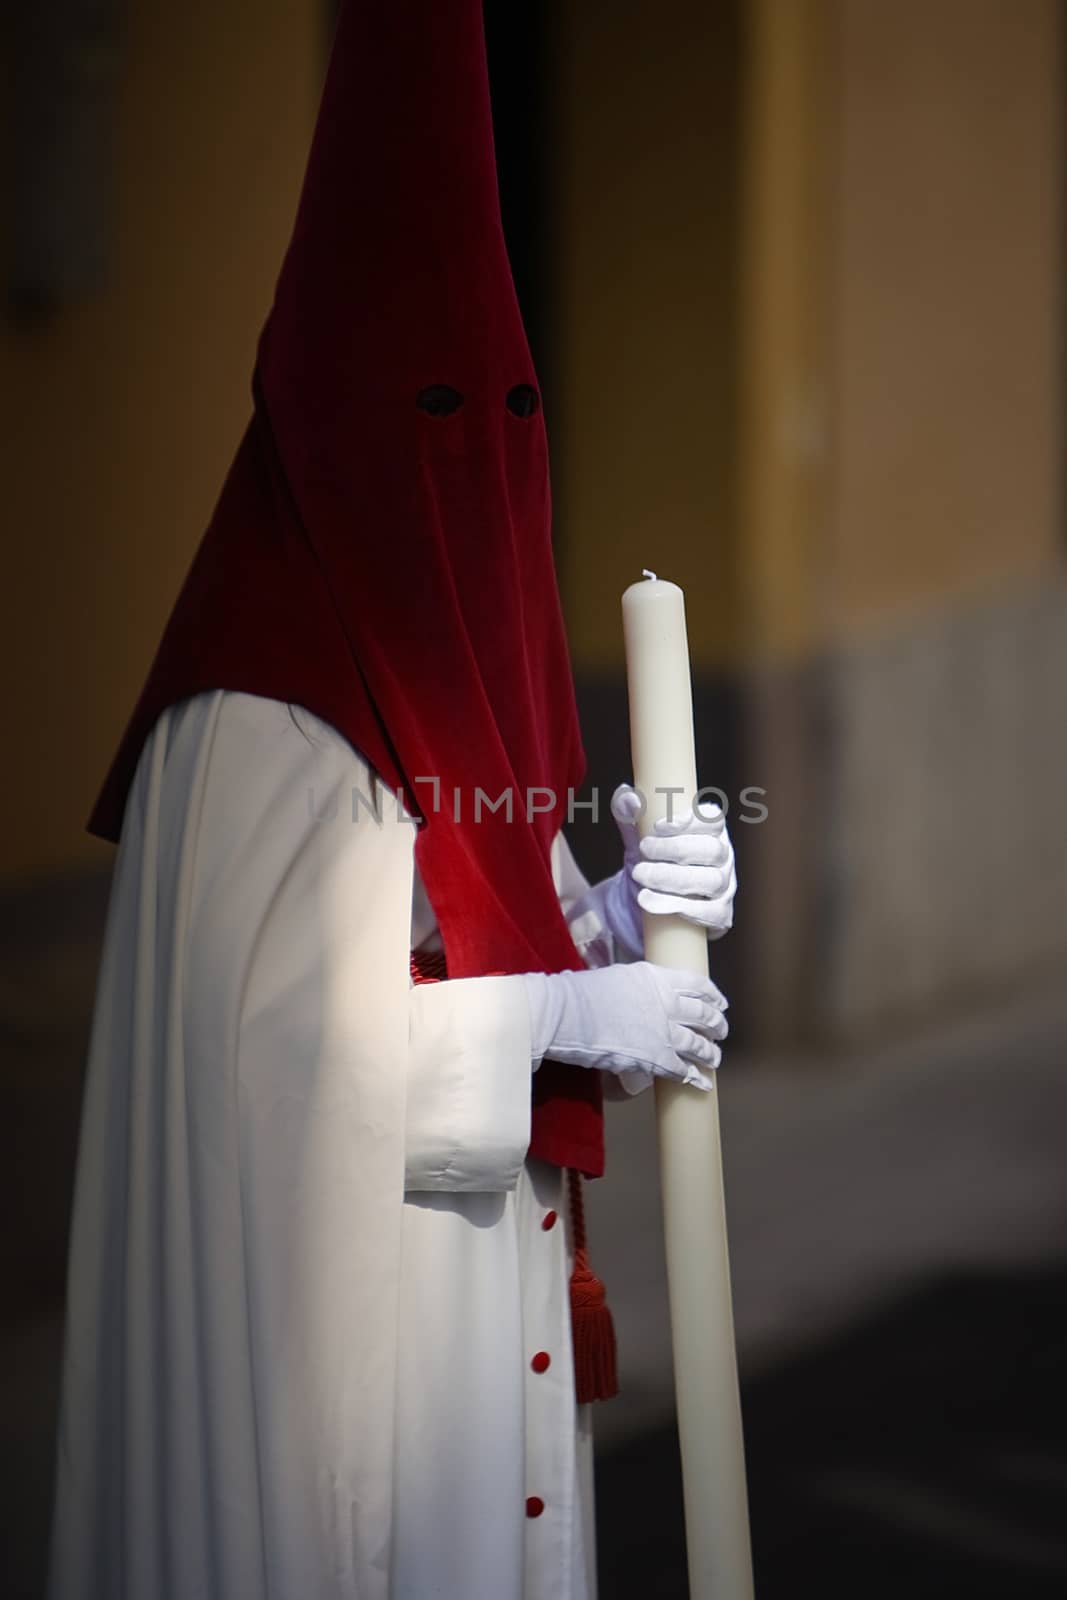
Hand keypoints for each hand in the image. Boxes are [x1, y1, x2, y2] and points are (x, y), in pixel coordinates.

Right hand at [522, 961, 727, 1090]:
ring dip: (709, 1053)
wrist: (567, 1014)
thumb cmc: (581, 993)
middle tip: (720, 1032)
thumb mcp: (618, 977)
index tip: (720, 1003)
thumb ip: (639, 986)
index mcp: (657, 978)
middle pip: (703, 1014)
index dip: (713, 996)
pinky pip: (682, 1069)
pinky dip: (695, 1077)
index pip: (697, 984)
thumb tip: (643, 997)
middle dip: (716, 1025)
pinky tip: (703, 1083)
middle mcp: (667, 1002)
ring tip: (714, 1058)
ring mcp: (663, 1031)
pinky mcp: (655, 1058)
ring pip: (698, 1044)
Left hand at [604, 783, 735, 952]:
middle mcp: (722, 857)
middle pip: (712, 850)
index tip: (660, 825)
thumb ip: (629, 816)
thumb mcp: (636, 838)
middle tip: (643, 850)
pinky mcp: (720, 915)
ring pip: (711, 881)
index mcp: (709, 832)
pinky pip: (712, 913)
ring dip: (672, 879)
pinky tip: (652, 903)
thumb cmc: (647, 863)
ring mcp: (724, 887)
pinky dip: (681, 908)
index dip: (692, 820)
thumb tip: (626, 796)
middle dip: (674, 850)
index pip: (714, 820)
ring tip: (640, 876)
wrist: (641, 904)